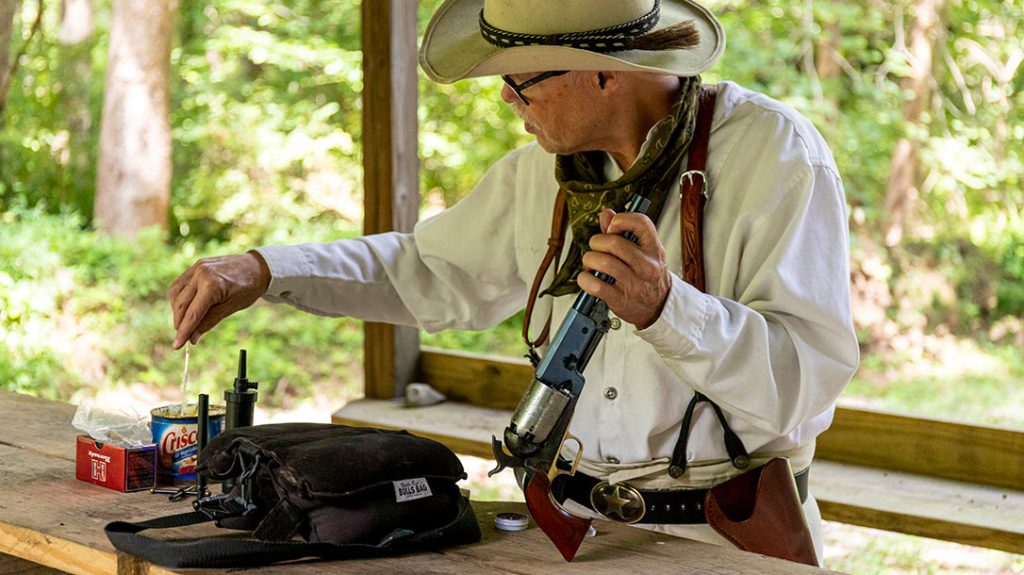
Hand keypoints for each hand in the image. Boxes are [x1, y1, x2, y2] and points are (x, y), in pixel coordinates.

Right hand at [168, 252, 270, 348]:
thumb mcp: (230, 308)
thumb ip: (209, 322)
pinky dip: (178, 297)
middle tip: (182, 337)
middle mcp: (201, 274)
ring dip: (177, 311)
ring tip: (184, 323)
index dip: (183, 332)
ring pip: (176, 294)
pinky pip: (179, 284)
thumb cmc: (248, 288)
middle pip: (181, 305)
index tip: (177, 346)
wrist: (257, 267)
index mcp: (212, 285)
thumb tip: (192, 338)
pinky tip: (184, 307)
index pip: (192, 314)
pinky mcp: (196, 265)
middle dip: (179, 323)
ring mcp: (197, 267)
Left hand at [577, 209, 670, 329]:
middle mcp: (647, 265)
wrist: (658, 305)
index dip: (620, 220)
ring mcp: (634, 283)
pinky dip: (585, 279)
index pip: (640, 223)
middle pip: (614, 243)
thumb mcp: (643, 250)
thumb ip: (623, 231)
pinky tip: (588, 277)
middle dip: (597, 242)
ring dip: (589, 259)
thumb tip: (606, 213)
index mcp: (654, 249)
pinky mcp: (620, 299)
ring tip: (591, 262)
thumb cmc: (648, 274)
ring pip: (602, 262)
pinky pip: (595, 285)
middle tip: (596, 247)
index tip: (612, 227)